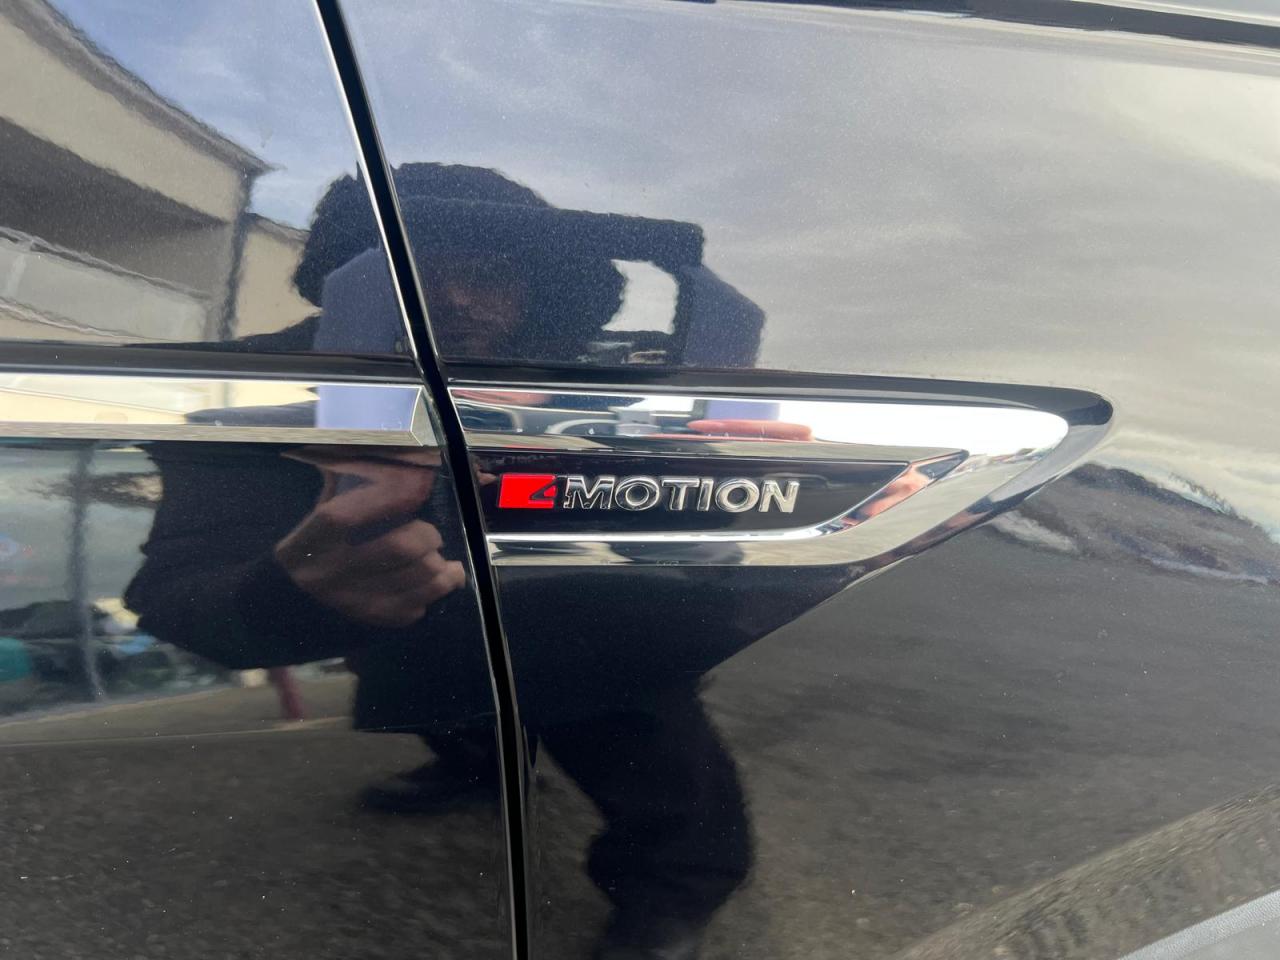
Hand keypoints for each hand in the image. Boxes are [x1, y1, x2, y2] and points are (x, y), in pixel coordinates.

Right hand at [274, 447, 465, 627]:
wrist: (276, 613)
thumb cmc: (307, 554)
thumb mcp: (314, 518)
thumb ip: (343, 485)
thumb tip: (380, 453)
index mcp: (313, 540)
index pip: (351, 514)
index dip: (390, 497)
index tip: (413, 489)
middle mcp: (331, 573)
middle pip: (402, 546)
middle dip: (429, 536)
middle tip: (430, 536)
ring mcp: (353, 603)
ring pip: (421, 579)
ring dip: (441, 566)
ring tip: (439, 559)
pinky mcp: (371, 625)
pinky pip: (419, 606)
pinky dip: (433, 592)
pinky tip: (431, 583)